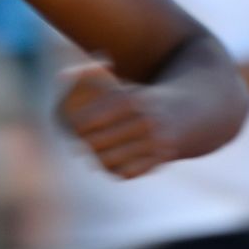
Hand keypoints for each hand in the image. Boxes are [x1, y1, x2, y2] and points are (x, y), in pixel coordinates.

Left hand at [55, 57, 202, 179]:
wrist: (186, 114)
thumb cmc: (140, 99)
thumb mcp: (120, 84)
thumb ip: (90, 76)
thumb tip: (62, 75)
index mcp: (131, 100)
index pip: (89, 121)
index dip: (78, 126)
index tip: (76, 126)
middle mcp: (144, 121)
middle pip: (96, 143)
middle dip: (86, 143)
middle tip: (82, 143)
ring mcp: (154, 141)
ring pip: (109, 160)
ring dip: (99, 158)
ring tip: (96, 153)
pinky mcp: (159, 158)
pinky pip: (127, 172)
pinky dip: (117, 169)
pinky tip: (114, 161)